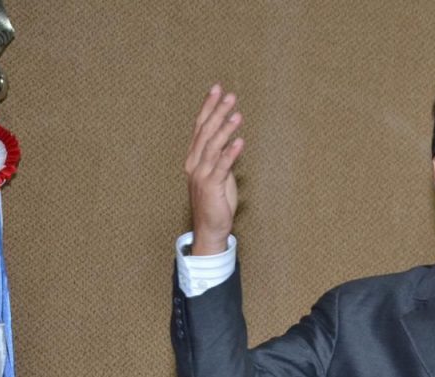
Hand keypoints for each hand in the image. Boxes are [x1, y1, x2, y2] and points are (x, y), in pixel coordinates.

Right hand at [184, 84, 243, 254]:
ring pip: (212, 146)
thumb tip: (231, 142)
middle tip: (230, 95)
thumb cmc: (216, 202)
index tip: (217, 90)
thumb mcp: (219, 175)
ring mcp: (201, 174)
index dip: (208, 107)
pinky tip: (240, 141)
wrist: (210, 228)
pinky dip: (231, 153)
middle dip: (217, 112)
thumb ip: (222, 158)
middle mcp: (194, 163)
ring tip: (237, 114)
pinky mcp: (211, 186)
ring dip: (225, 129)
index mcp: (194, 158)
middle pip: (205, 132)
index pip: (200, 127)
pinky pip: (222, 166)